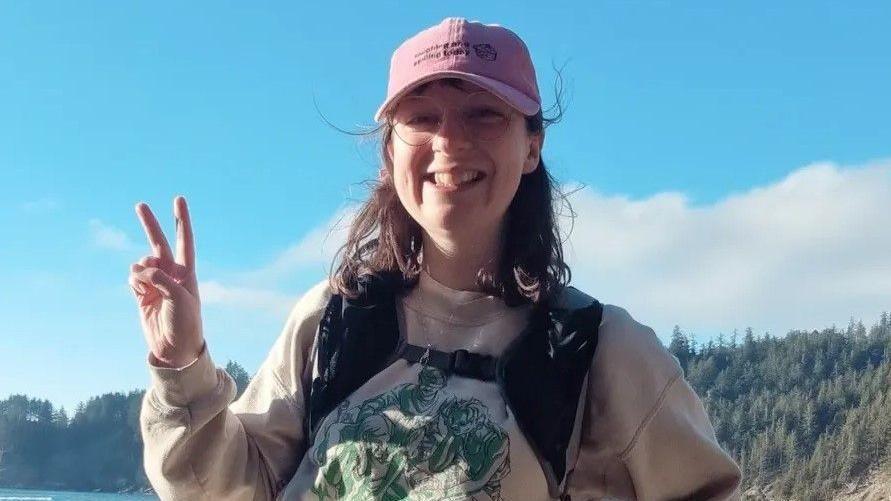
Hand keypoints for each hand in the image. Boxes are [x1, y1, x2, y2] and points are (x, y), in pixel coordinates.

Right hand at [129, 196, 204, 367]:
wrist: (174, 349)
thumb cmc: (185, 323)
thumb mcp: (179, 298)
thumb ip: (160, 279)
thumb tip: (138, 269)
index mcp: (187, 272)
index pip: (185, 241)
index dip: (182, 220)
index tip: (178, 199)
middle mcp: (171, 274)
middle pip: (160, 243)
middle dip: (150, 225)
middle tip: (140, 205)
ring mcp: (155, 283)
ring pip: (141, 264)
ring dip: (140, 270)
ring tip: (147, 285)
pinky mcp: (141, 294)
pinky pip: (133, 279)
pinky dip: (133, 281)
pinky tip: (139, 291)